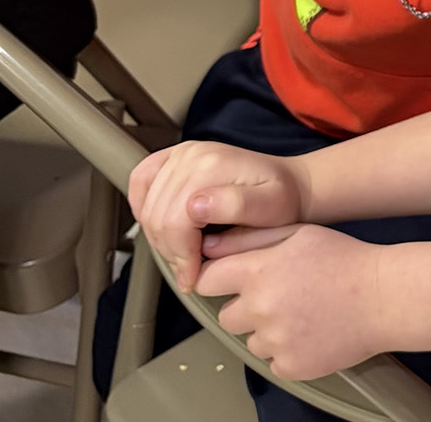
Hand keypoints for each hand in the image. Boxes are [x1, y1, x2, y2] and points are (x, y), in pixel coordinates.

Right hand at [128, 141, 307, 292]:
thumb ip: (236, 206)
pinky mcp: (174, 157)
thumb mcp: (271, 207)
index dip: (181, 255)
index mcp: (212, 165)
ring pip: (147, 207)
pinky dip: (143, 208)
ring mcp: (182, 153)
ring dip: (160, 237)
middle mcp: (192, 154)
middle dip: (171, 251)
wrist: (290, 184)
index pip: (174, 221)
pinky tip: (162, 227)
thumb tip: (194, 207)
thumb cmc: (283, 200)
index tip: (193, 277)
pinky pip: (140, 182)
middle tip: (189, 270)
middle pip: (157, 216)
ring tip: (184, 253)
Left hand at [197, 224, 387, 379]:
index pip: (207, 281)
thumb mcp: (298, 234)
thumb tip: (207, 247)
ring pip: (251, 341)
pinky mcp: (290, 366)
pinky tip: (312, 332)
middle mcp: (260, 307)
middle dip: (247, 308)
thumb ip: (248, 239)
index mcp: (257, 271)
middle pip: (227, 317)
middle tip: (282, 297)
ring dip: (268, 332)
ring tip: (302, 315)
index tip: (235, 281)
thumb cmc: (345, 260)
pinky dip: (289, 351)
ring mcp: (275, 340)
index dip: (220, 280)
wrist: (385, 297)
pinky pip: (274, 362)